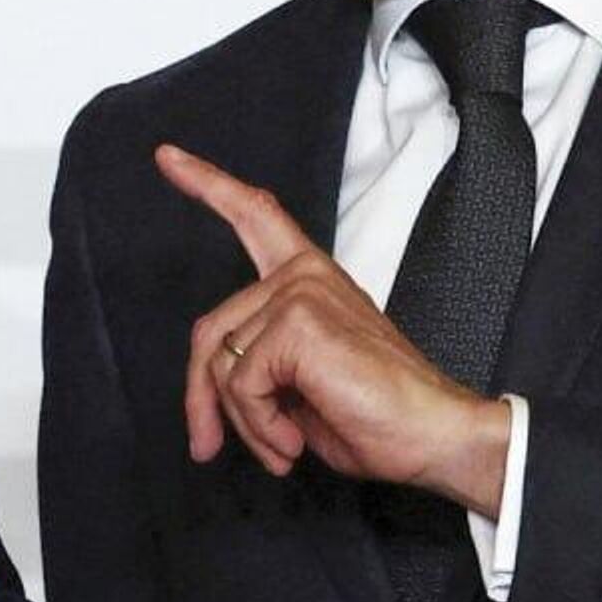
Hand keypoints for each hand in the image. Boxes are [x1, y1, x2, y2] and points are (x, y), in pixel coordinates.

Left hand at [159, 144, 510, 514]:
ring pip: (221, 365)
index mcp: (306, 278)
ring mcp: (300, 292)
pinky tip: (293, 439)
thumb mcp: (297, 383)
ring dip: (243, 422)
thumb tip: (209, 391)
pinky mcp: (299, 320)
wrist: (433, 436)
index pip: (254, 216)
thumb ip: (257, 361)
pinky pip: (240, 383)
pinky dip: (259, 424)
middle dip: (203, 399)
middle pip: (210, 332)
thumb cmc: (374, 416)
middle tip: (209, 445)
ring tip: (281, 444)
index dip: (207, 184)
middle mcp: (301, 274)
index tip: (168, 156)